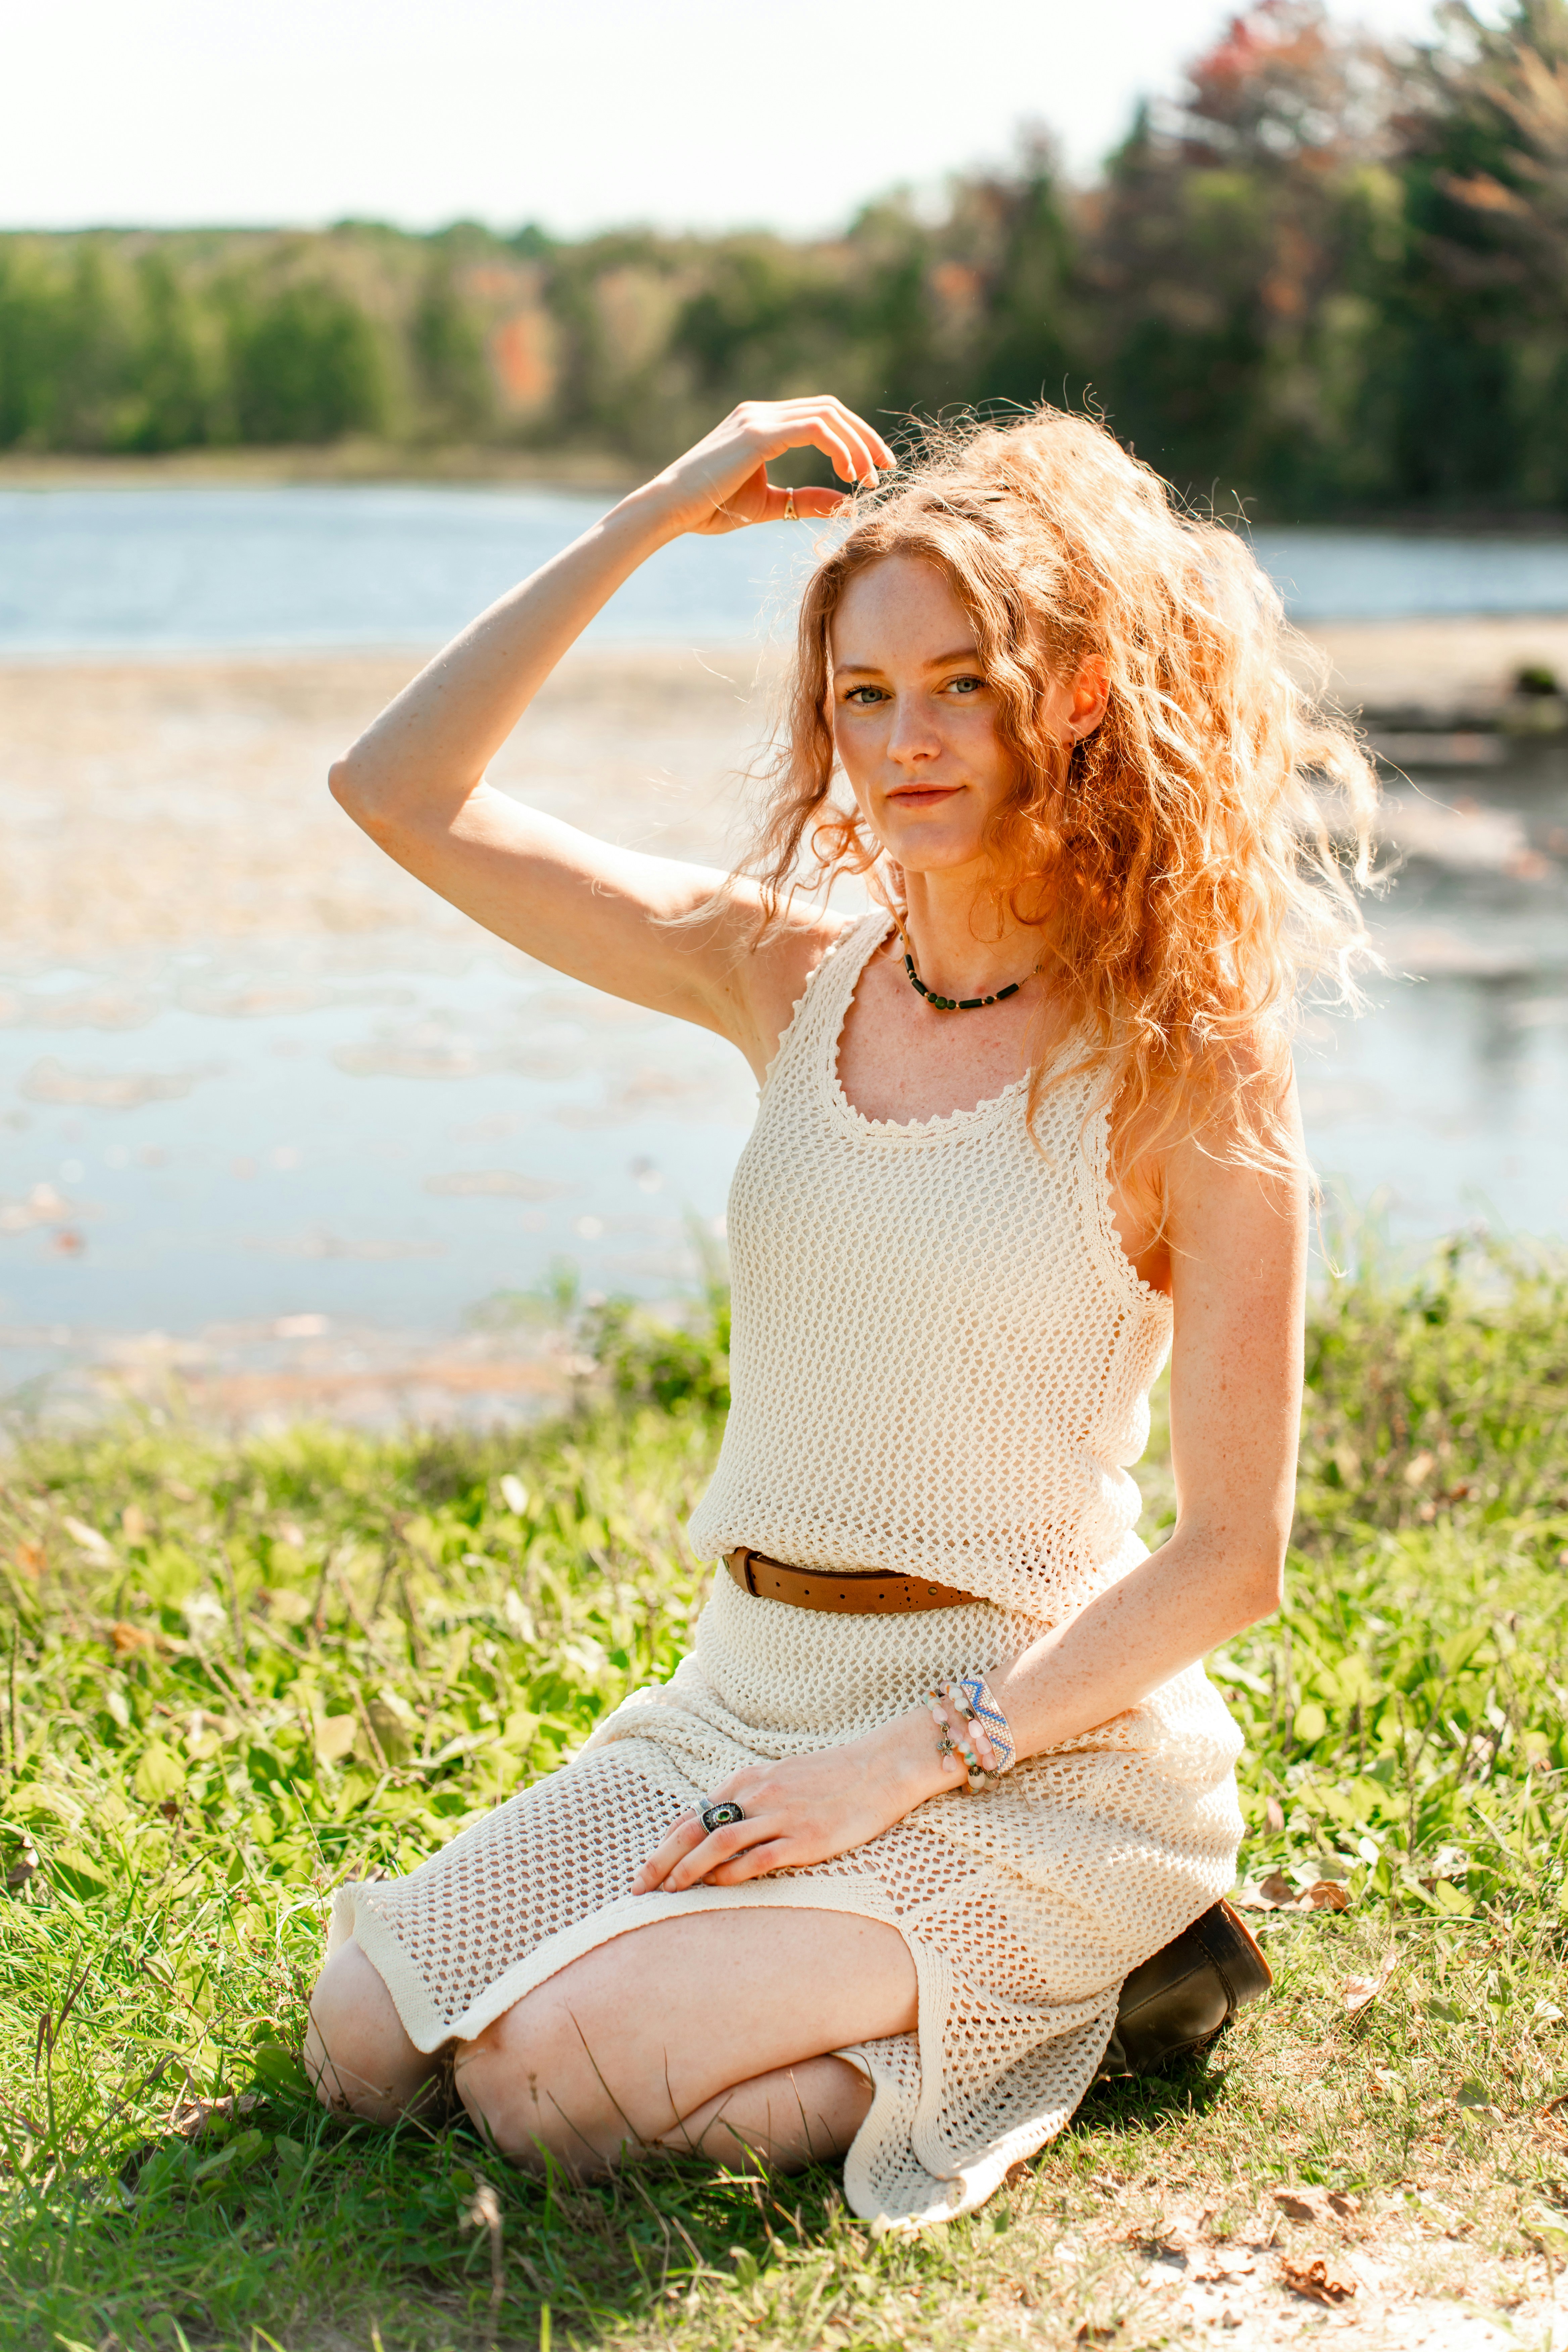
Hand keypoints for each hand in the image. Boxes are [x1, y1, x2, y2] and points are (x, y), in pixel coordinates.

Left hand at [630, 1706, 952, 1892]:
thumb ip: (747, 1800)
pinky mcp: (805, 1839)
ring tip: (669, 1892)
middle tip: (638, 1888)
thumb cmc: (830, 1777)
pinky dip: (732, 1874)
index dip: (663, 1845)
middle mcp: (757, 1795)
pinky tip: (716, 1888)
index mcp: (748, 1780)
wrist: (879, 1768)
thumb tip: (713, 1825)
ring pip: (719, 1844)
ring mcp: (780, 1817)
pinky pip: (758, 1858)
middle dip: (662, 1861)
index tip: (644, 1871)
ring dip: (689, 1870)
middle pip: (695, 1830)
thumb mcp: (779, 1779)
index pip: (692, 1815)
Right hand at [639, 397, 897, 539]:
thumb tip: (844, 502)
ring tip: (867, 477)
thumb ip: (805, 501)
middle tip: (884, 468)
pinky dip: (839, 448)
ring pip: (828, 415)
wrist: (670, 510)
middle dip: (864, 436)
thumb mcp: (768, 505)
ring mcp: (759, 419)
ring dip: (857, 444)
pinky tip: (848, 474)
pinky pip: (815, 429)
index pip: (820, 416)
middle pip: (831, 408)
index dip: (853, 438)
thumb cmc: (709, 509)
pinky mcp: (758, 434)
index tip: (872, 469)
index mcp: (761, 424)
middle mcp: (761, 413)